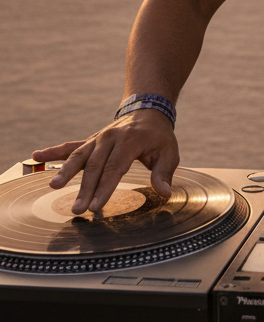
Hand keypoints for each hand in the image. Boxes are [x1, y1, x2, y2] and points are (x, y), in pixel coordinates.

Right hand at [32, 111, 179, 215]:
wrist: (148, 111)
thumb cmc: (159, 137)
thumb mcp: (169, 153)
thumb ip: (164, 173)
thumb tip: (165, 193)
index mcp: (130, 141)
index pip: (115, 168)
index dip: (105, 188)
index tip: (96, 206)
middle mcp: (110, 138)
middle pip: (94, 166)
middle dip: (85, 190)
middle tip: (78, 210)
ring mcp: (98, 138)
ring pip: (79, 156)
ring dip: (66, 171)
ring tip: (53, 186)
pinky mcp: (90, 141)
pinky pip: (70, 146)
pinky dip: (53, 152)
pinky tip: (36, 156)